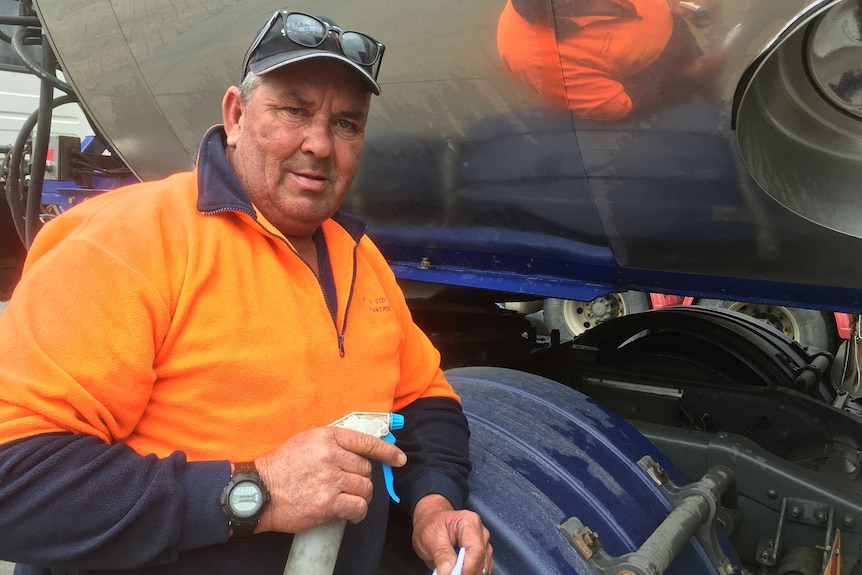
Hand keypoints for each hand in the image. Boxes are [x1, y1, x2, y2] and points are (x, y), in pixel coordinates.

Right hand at [253, 427, 405, 533]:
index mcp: (326, 437)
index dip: (386, 451)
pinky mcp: (327, 503)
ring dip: (360, 497)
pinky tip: (349, 514)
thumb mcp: (305, 442)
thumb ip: (331, 444)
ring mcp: (329, 480)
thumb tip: (359, 452)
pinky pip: (357, 507)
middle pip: (365, 469)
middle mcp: (329, 456)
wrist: (259, 492)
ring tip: (347, 500)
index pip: (365, 442)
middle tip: (348, 486)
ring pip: (365, 488)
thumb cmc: (280, 468)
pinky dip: (357, 513)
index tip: (398, 458)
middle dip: (361, 479)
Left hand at [412, 494, 492, 574]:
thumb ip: (441, 553)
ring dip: (468, 573)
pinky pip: (481, 570)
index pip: (476, 550)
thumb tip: (448, 571)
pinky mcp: (482, 556)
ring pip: (483, 568)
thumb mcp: (430, 536)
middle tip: (449, 574)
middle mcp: (480, 533)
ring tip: (450, 572)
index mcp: (469, 523)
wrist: (431, 523)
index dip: (467, 568)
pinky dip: (469, 573)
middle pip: (481, 560)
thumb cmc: (431, 525)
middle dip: (466, 572)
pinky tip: (457, 572)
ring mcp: (483, 545)